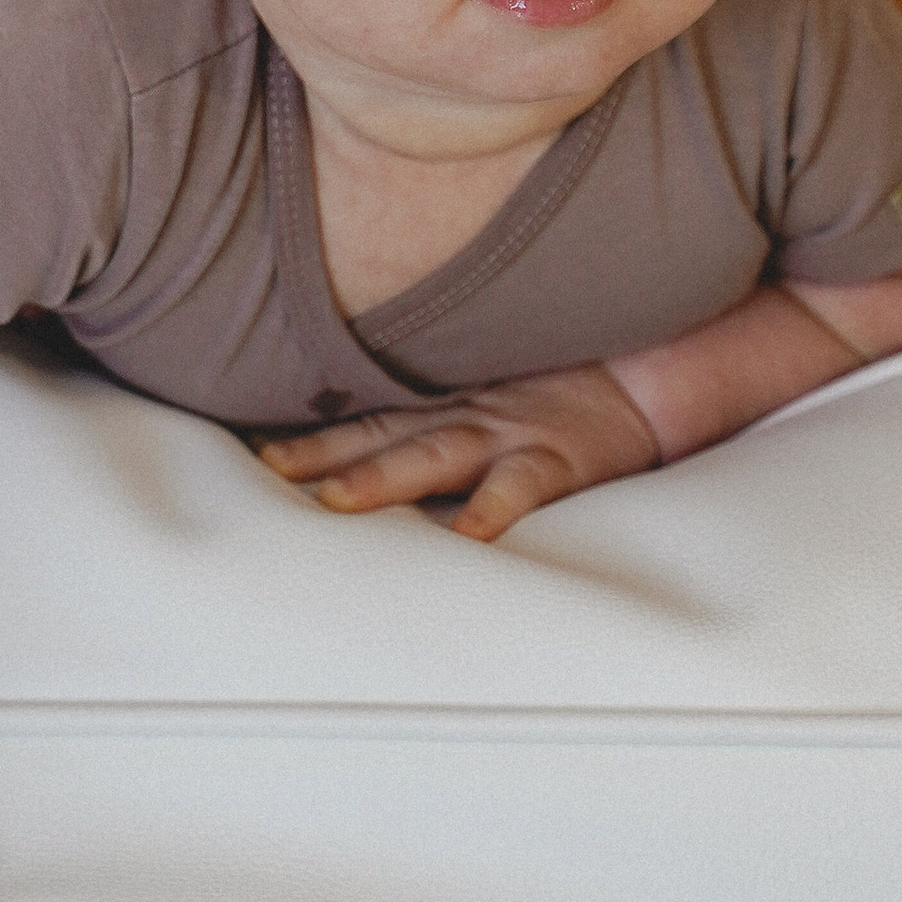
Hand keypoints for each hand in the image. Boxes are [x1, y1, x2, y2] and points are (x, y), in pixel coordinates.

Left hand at [257, 365, 661, 541]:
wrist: (655, 368)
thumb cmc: (571, 386)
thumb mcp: (496, 391)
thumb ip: (439, 412)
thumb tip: (364, 454)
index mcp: (449, 406)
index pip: (365, 421)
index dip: (310, 436)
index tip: (246, 451)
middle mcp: (469, 415)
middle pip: (382, 436)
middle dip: (323, 455)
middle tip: (266, 471)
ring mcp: (513, 431)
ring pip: (436, 454)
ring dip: (384, 478)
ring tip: (338, 503)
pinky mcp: (561, 453)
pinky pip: (524, 483)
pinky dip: (496, 507)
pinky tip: (471, 533)